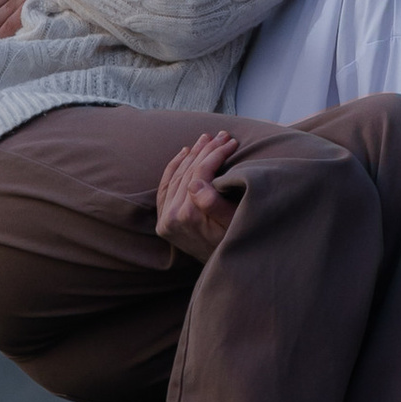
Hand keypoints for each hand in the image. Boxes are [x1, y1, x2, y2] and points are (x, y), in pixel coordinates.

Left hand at [155, 126, 242, 256]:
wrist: (227, 266)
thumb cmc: (237, 240)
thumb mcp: (233, 222)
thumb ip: (213, 203)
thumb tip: (196, 182)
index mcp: (188, 216)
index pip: (200, 173)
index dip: (216, 154)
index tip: (232, 141)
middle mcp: (170, 218)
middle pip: (187, 173)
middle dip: (205, 150)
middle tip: (222, 135)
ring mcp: (164, 220)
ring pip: (176, 177)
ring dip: (192, 155)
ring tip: (207, 139)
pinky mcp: (163, 222)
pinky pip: (165, 188)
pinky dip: (173, 168)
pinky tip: (184, 152)